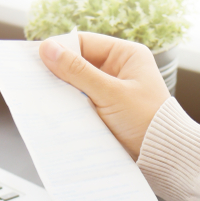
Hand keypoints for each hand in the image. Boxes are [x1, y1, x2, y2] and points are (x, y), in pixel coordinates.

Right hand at [39, 32, 169, 159]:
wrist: (163, 157)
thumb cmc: (147, 122)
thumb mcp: (110, 94)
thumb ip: (78, 71)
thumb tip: (48, 49)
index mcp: (126, 56)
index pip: (84, 43)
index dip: (60, 50)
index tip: (37, 59)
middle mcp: (119, 70)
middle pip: (79, 64)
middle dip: (60, 74)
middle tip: (36, 81)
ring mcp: (113, 91)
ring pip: (78, 85)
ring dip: (65, 93)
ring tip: (45, 98)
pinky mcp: (107, 111)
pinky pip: (83, 103)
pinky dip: (72, 107)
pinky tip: (59, 112)